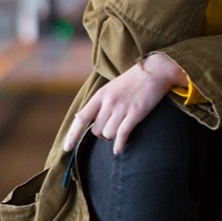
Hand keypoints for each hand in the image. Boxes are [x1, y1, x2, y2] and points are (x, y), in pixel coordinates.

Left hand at [63, 54, 185, 155]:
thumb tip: (83, 119)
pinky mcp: (135, 112)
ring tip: (120, 131)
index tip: (66, 148)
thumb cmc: (133, 82)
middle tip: (112, 129)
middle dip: (102, 134)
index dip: (72, 135)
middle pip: (96, 130)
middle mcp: (108, 102)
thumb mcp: (111, 89)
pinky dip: (119, 144)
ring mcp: (122, 107)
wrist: (155, 71)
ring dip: (112, 137)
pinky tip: (119, 150)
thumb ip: (99, 103)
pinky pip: (122, 134)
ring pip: (108, 134)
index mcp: (100, 95)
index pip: (81, 118)